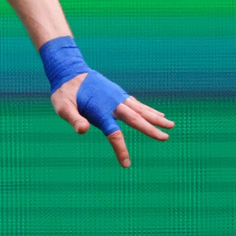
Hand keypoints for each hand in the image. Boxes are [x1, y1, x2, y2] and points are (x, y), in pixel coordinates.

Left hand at [49, 74, 172, 168]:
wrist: (69, 71)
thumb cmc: (64, 92)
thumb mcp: (63, 107)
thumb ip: (73, 119)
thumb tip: (82, 131)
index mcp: (100, 110)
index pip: (113, 134)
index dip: (120, 150)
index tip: (126, 164)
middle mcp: (113, 103)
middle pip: (135, 119)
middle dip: (151, 129)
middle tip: (165, 138)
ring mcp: (117, 97)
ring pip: (140, 110)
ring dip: (155, 118)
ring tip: (171, 125)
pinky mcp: (118, 93)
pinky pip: (136, 103)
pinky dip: (148, 109)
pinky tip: (158, 114)